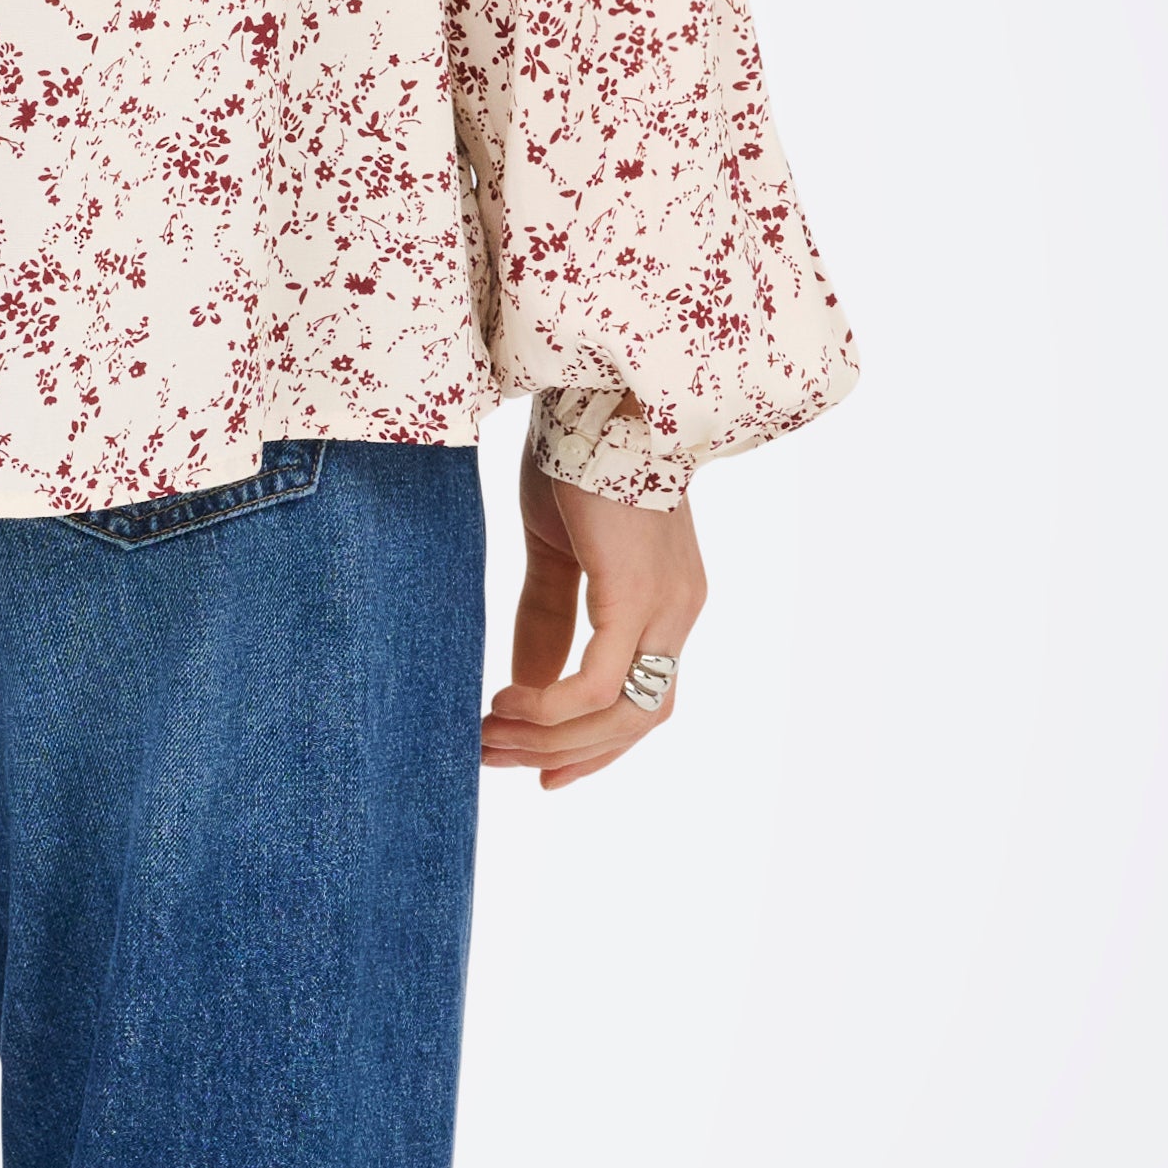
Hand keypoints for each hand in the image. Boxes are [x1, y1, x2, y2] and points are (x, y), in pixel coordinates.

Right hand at [481, 463, 706, 786]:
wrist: (604, 393)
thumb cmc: (579, 456)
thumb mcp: (557, 551)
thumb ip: (547, 616)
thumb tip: (526, 687)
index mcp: (665, 601)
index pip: (643, 699)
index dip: (594, 746)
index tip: (540, 774)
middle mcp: (678, 613)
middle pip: (638, 721)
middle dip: (569, 755)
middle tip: (500, 761)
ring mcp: (665, 608)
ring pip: (624, 714)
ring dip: (554, 740)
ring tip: (490, 738)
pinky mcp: (638, 597)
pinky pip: (601, 684)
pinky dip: (554, 707)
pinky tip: (506, 703)